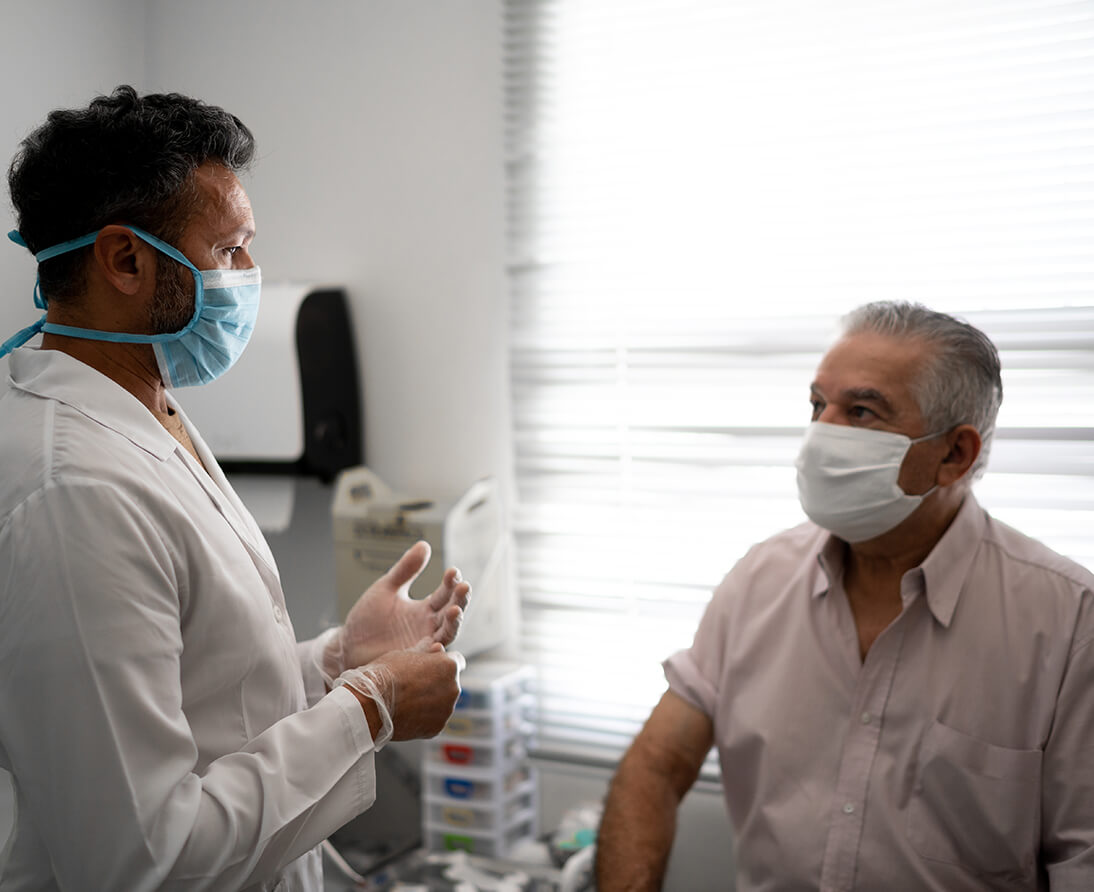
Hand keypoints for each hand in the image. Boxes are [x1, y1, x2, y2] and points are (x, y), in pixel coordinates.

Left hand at [323, 541, 470, 680]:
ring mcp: (422, 644)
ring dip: (453, 623)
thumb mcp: (386, 588)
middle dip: (459, 600)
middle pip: (452, 612)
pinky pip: (427, 658)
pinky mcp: (412, 660)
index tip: (453, 571)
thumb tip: (424, 544)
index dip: (451, 582)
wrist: (348, 645)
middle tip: (463, 586)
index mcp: (425, 609)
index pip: (445, 593)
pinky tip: (437, 644)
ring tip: (454, 610)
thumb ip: (406, 570)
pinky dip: (434, 652)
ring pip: (446, 634)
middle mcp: (429, 627)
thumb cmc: (367, 619)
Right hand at [337, 639, 465, 742]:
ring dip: (432, 700)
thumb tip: (437, 647)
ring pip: (443, 702)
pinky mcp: (437, 728)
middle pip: (450, 683)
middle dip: (437, 682)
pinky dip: (425, 717)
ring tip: (407, 700)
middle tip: (413, 684)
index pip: (456, 661)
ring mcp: (446, 710)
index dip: (442, 663)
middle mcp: (454, 688)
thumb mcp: (406, 654)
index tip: (429, 667)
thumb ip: (426, 652)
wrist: (370, 705)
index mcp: (449, 666)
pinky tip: (407, 713)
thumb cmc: (385, 674)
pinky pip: (434, 719)